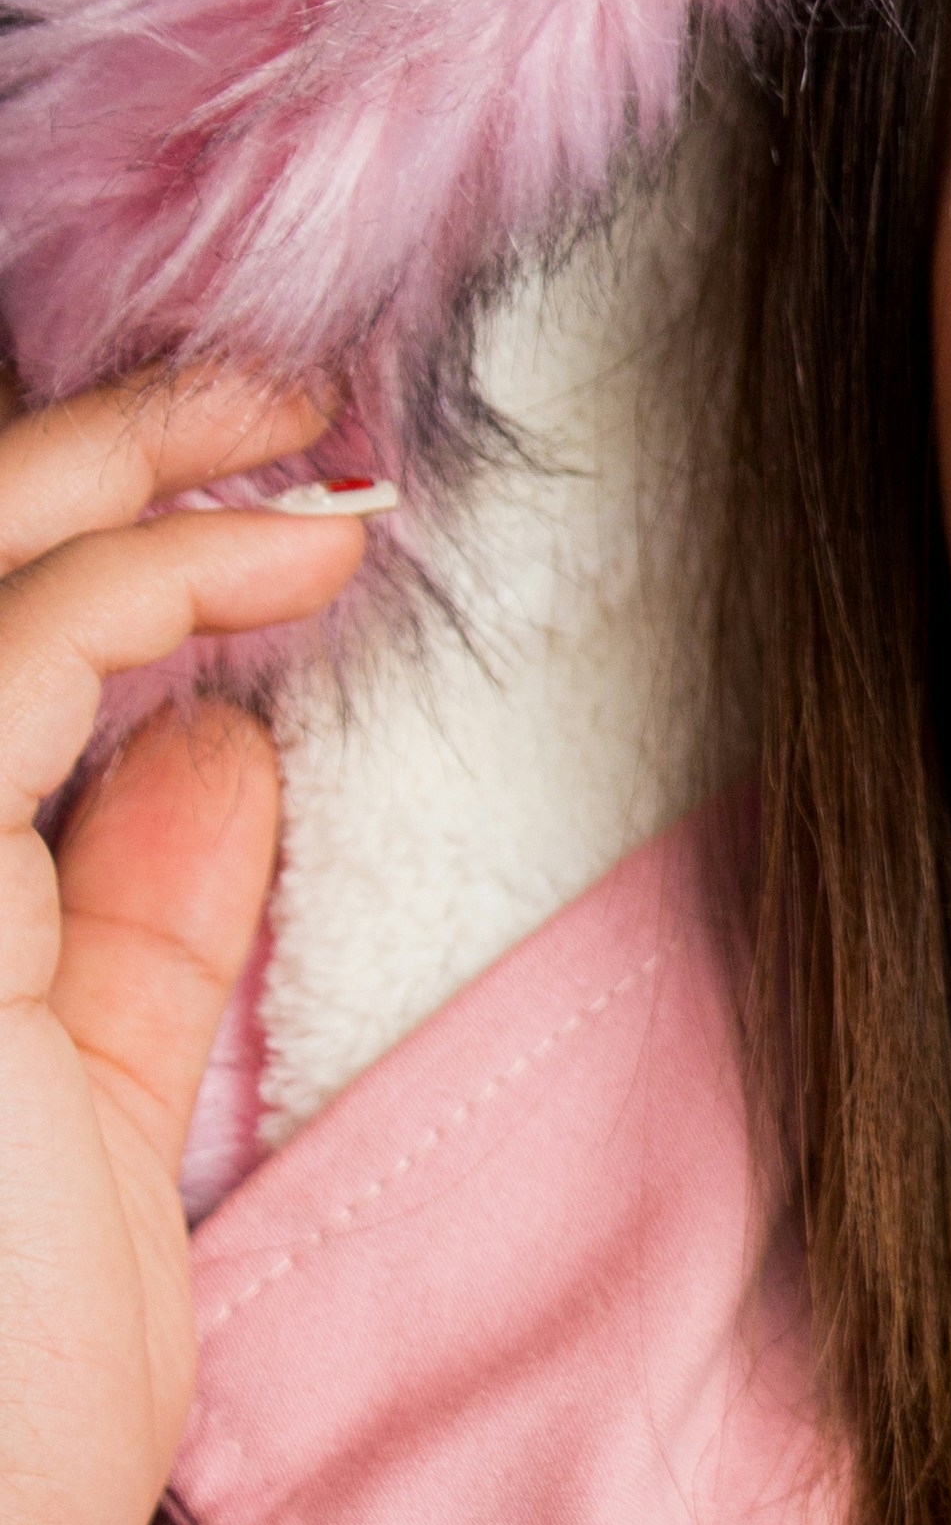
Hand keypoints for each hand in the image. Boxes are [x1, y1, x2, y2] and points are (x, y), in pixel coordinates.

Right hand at [0, 373, 386, 1524]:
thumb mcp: (78, 1134)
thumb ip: (118, 935)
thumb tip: (207, 750)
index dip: (69, 535)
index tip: (253, 488)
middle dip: (84, 445)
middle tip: (282, 391)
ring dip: (121, 466)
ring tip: (306, 436)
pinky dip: (144, 578)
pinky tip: (281, 557)